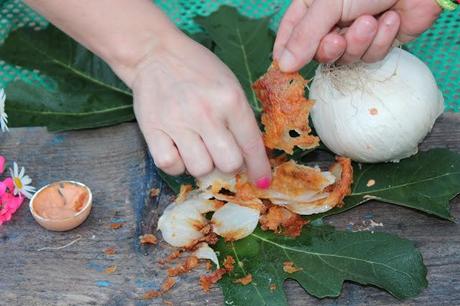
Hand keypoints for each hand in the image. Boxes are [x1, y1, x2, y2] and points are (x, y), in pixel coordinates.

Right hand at [128, 32, 271, 183]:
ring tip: (199, 150)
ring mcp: (177, 122)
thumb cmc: (198, 70)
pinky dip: (177, 165)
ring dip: (203, 165)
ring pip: (200, 169)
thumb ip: (240, 118)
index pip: (251, 145)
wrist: (155, 53)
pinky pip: (170, 165)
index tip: (262, 181)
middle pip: (228, 163)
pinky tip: (179, 152)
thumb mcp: (229, 85)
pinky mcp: (152, 129)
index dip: (259, 168)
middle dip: (230, 166)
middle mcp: (206, 113)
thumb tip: (248, 156)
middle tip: (223, 156)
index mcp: (230, 99)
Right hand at [273, 0, 440, 70]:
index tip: (284, 70)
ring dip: (360, 42)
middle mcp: (331, 22)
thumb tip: (283, 65)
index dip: (286, 54)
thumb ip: (304, 36)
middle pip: (318, 53)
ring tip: (371, 20)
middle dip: (330, 48)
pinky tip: (390, 19)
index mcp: (313, 7)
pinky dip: (381, 40)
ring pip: (346, 58)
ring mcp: (355, 34)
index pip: (289, 35)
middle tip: (338, 39)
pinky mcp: (379, 44)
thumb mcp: (328, 3)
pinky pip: (370, 57)